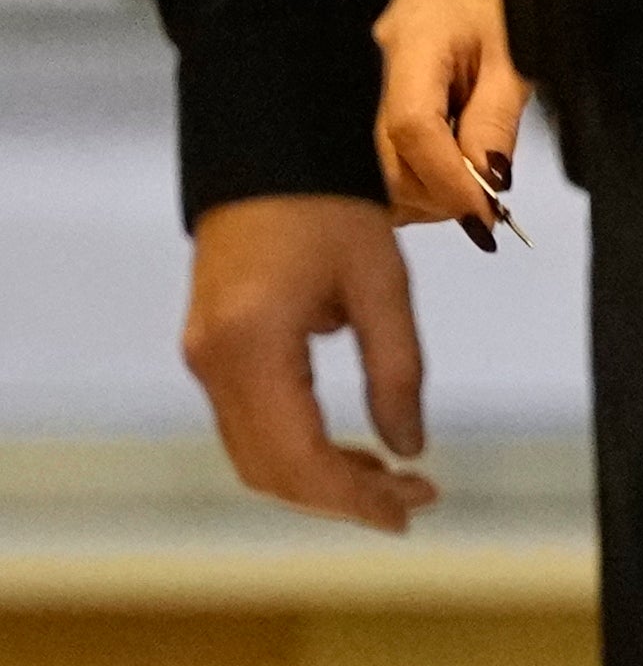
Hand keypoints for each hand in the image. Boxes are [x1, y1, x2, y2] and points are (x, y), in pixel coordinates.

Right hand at [182, 194, 437, 533]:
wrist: (267, 155)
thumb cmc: (329, 207)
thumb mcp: (382, 285)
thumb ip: (398, 371)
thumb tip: (411, 449)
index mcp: (253, 350)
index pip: (298, 457)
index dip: (354, 498)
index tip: (412, 510)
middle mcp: (215, 366)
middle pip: (269, 470)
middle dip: (341, 498)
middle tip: (415, 500)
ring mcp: (205, 362)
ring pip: (256, 455)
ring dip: (321, 479)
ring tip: (394, 480)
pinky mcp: (212, 353)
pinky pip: (251, 426)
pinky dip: (301, 450)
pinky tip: (353, 450)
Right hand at [370, 0, 529, 243]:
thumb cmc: (496, 5)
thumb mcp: (516, 56)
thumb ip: (497, 117)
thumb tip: (488, 183)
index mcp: (412, 46)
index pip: (412, 128)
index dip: (446, 179)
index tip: (482, 212)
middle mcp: (373, 75)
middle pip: (387, 162)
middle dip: (438, 196)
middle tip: (486, 205)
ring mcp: (362, 95)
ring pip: (379, 174)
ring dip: (427, 195)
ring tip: (471, 184)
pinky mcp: (366, 111)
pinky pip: (382, 163)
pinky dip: (416, 182)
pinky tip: (448, 171)